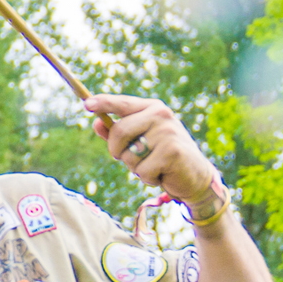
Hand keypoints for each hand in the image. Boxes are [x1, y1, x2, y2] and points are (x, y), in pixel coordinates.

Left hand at [82, 94, 218, 206]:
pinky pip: (142, 170)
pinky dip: (148, 178)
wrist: (196, 177)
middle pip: (118, 132)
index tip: (86, 104)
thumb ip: (118, 133)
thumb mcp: (140, 143)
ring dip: (136, 168)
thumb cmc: (164, 158)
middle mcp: (161, 115)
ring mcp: (167, 132)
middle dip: (118, 152)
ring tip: (154, 166)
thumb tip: (96, 123)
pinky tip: (162, 174)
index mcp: (152, 108)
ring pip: (128, 154)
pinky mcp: (172, 151)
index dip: (103, 103)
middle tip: (134, 159)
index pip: (122, 103)